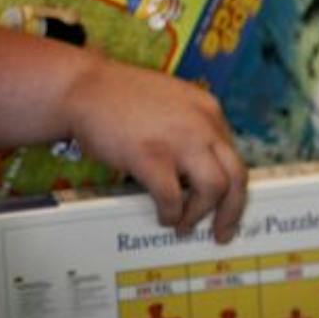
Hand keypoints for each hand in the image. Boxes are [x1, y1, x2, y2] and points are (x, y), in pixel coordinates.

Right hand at [60, 59, 248, 240]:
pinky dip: (170, 213)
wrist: (82, 87)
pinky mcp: (149, 156)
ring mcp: (178, 141)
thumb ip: (192, 129)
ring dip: (200, 213)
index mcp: (210, 111)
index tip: (227, 204)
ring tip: (184, 224)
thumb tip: (199, 168)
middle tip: (222, 231)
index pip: (234, 156)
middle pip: (236, 176)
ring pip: (214, 189)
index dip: (232, 187)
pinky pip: (172, 197)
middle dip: (232, 210)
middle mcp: (202, 125)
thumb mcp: (173, 103)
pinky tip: (163, 217)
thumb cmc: (121, 98)